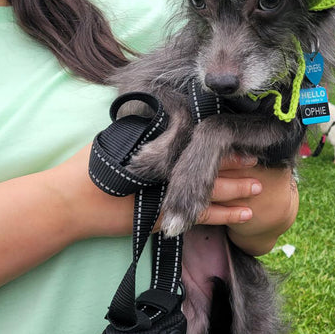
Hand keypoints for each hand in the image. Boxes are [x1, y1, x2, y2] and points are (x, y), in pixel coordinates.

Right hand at [72, 149, 297, 256]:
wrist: (74, 201)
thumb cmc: (92, 166)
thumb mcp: (120, 136)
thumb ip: (146, 128)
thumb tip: (166, 113)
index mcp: (161, 152)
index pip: (200, 146)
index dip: (224, 144)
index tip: (242, 138)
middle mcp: (169, 174)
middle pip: (211, 168)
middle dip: (237, 164)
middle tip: (259, 159)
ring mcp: (169, 197)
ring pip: (213, 193)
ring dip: (238, 189)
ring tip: (260, 186)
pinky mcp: (165, 219)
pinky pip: (202, 217)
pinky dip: (225, 215)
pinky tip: (245, 214)